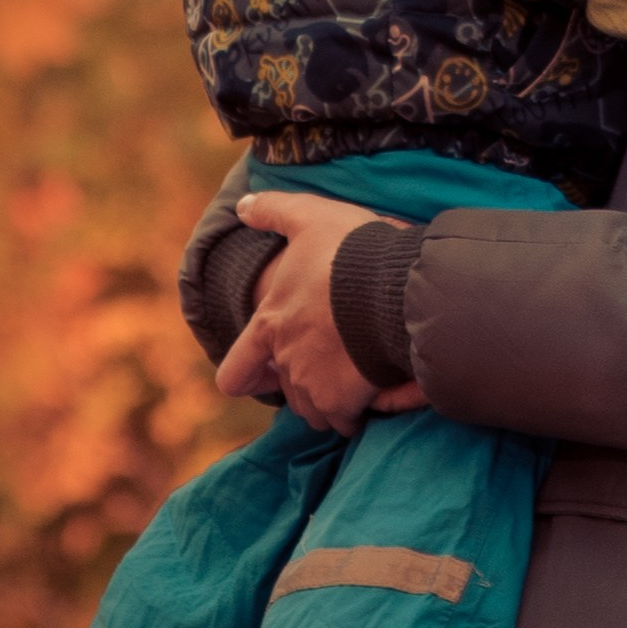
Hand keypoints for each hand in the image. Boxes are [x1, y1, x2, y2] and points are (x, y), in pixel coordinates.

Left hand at [215, 190, 425, 435]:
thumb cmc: (349, 250)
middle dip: (305, 382)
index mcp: (270, 322)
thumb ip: (273, 211)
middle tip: (332, 361)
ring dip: (328, 400)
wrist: (391, 288)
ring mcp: (312, 384)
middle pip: (286, 391)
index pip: (235, 373)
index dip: (246, 377)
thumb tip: (242, 207)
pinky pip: (344, 421)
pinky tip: (372, 394)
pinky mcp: (342, 401)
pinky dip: (355, 412)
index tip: (267, 374)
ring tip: (352, 378)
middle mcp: (284, 359)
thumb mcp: (309, 217)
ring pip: (313, 410)